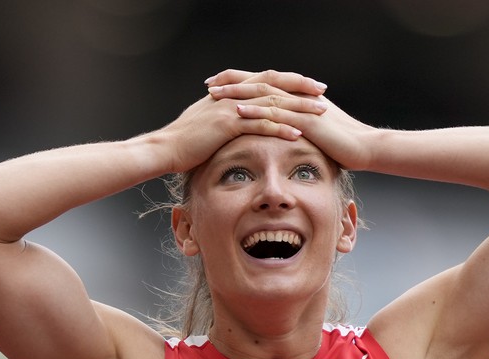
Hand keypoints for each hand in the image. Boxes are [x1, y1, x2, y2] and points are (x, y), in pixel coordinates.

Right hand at [157, 71, 329, 172]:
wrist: (165, 148)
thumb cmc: (185, 141)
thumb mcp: (206, 122)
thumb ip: (223, 115)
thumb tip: (235, 119)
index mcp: (231, 93)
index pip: (265, 81)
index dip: (288, 82)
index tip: (308, 87)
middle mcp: (233, 95)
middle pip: (273, 86)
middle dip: (300, 88)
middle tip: (322, 91)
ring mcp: (230, 108)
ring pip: (271, 103)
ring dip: (297, 108)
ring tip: (320, 113)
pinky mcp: (227, 125)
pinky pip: (260, 125)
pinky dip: (280, 128)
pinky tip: (298, 134)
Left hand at [206, 69, 374, 169]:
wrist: (365, 147)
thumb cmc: (342, 143)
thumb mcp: (316, 132)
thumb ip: (299, 127)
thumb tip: (285, 131)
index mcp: (297, 98)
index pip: (264, 85)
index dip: (240, 83)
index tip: (218, 86)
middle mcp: (297, 97)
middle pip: (259, 84)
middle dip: (232, 83)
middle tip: (209, 85)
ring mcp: (302, 108)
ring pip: (264, 95)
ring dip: (238, 93)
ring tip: (214, 95)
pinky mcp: (307, 121)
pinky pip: (277, 114)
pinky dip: (256, 111)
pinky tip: (238, 111)